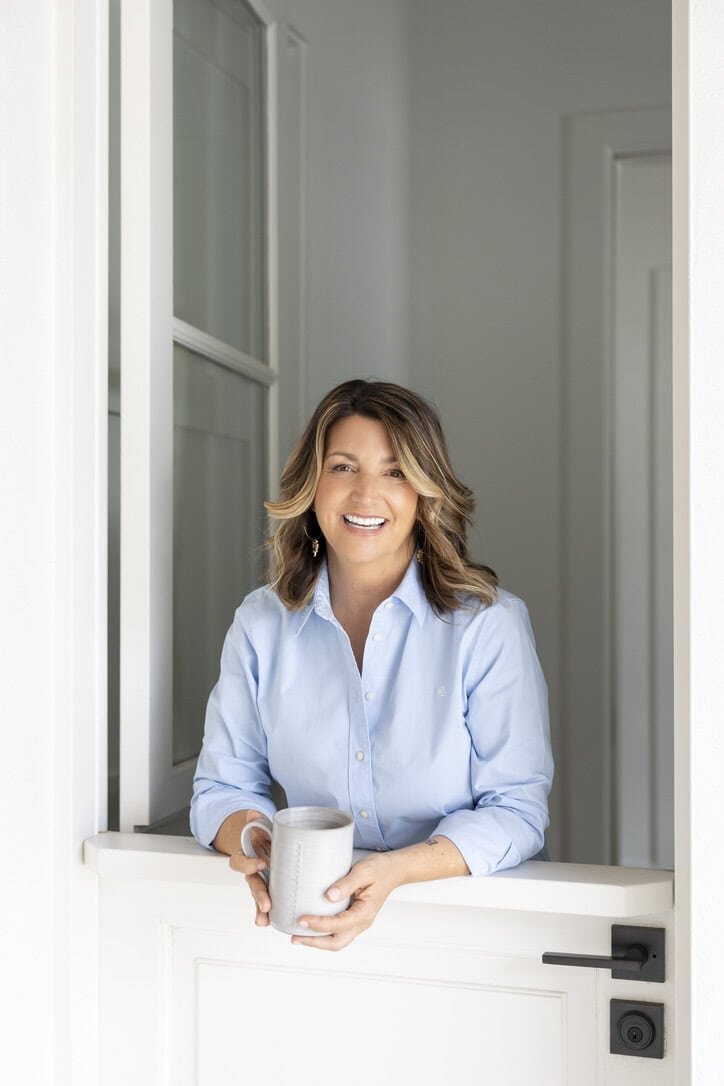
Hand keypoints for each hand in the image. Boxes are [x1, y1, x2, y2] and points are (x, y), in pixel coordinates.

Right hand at [228, 809, 272, 926]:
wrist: (261, 839)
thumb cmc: (262, 834)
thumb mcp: (260, 825)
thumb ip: (256, 820)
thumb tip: (253, 813)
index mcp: (246, 854)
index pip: (240, 861)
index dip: (248, 864)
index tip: (261, 863)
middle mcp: (251, 869)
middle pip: (252, 884)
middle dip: (258, 895)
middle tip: (266, 904)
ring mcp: (260, 879)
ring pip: (258, 895)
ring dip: (261, 908)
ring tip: (265, 920)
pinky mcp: (270, 885)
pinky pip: (268, 899)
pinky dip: (268, 912)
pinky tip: (272, 921)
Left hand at [292, 852, 401, 950]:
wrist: (393, 870)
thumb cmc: (379, 869)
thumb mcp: (363, 871)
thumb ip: (346, 884)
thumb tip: (329, 895)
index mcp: (365, 913)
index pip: (338, 924)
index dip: (318, 924)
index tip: (302, 919)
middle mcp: (362, 922)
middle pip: (336, 943)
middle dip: (314, 942)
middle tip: (294, 937)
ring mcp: (358, 923)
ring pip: (337, 941)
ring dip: (317, 942)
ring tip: (298, 936)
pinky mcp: (354, 919)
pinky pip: (338, 932)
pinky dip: (323, 934)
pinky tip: (312, 928)